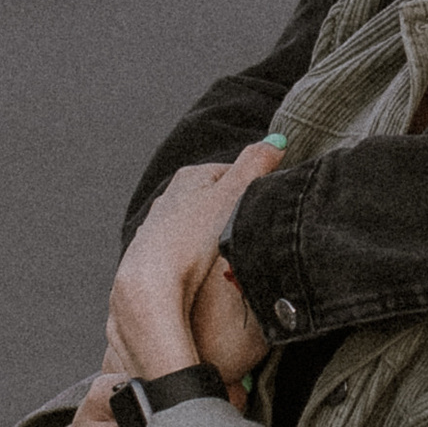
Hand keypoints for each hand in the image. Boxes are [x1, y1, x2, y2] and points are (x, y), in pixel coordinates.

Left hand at [108, 154, 271, 379]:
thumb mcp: (233, 195)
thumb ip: (255, 166)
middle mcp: (170, 197)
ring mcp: (161, 226)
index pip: (233, 172)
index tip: (266, 208)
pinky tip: (208, 271)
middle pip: (216, 199)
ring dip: (217, 236)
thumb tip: (276, 141)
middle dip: (235, 213)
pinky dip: (201, 256)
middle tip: (251, 233)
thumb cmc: (191, 239)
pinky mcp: (156, 255)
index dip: (255, 189)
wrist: (150, 286)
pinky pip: (188, 250)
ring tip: (232, 255)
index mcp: (190, 176)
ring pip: (201, 225)